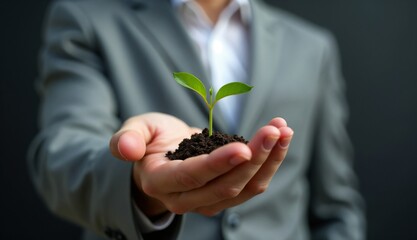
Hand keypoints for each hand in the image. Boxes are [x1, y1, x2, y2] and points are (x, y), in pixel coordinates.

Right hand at [109, 113, 292, 216]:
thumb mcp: (134, 130)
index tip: (243, 147)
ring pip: (246, 188)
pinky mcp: (227, 194)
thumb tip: (126, 150)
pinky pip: (254, 184)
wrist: (163, 157)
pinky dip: (270, 162)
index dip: (217, 164)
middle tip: (274, 129)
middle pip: (226, 185)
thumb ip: (126, 139)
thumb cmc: (149, 141)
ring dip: (269, 160)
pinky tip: (282, 138)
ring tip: (284, 130)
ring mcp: (210, 200)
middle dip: (254, 158)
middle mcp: (186, 199)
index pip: (192, 177)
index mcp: (161, 181)